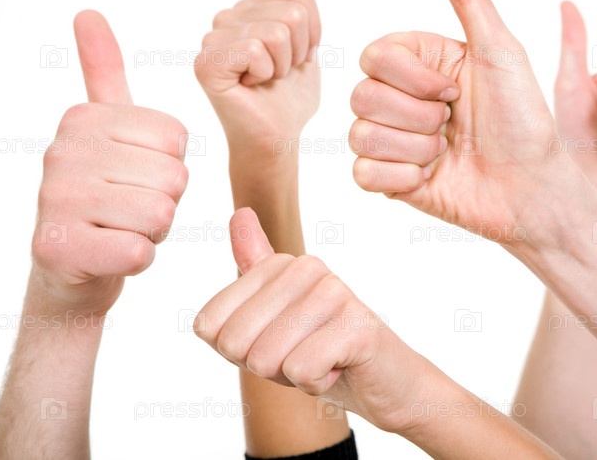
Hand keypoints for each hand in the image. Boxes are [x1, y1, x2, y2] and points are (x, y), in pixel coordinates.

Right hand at [30, 10, 188, 315]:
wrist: (71, 267)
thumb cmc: (105, 196)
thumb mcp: (108, 130)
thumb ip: (103, 73)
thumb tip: (87, 11)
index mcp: (83, 118)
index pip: (176, 139)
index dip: (170, 167)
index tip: (137, 177)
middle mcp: (61, 152)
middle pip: (173, 177)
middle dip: (164, 202)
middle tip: (130, 210)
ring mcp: (56, 200)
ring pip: (160, 214)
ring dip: (152, 232)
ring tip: (120, 229)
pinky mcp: (60, 248)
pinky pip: (139, 251)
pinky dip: (139, 259)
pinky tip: (112, 254)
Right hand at [194, 0, 320, 154]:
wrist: (277, 138)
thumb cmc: (289, 100)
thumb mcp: (306, 49)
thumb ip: (299, 10)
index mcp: (248, 11)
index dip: (312, 31)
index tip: (296, 58)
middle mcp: (226, 19)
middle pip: (291, 10)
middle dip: (299, 49)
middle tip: (280, 73)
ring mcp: (213, 39)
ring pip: (276, 31)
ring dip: (283, 64)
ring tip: (266, 80)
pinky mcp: (207, 63)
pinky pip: (255, 48)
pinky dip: (265, 73)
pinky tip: (251, 86)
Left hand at [194, 208, 435, 433]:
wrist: (387, 381)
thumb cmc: (323, 353)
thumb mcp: (269, 320)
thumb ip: (250, 274)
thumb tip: (239, 213)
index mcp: (278, 265)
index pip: (209, 324)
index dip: (236, 352)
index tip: (275, 344)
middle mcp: (306, 268)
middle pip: (234, 342)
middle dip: (263, 366)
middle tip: (302, 355)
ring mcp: (334, 292)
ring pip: (265, 358)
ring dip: (292, 376)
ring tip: (324, 359)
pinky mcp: (357, 324)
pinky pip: (301, 370)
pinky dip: (316, 384)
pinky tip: (339, 367)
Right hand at [350, 0, 570, 244]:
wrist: (529, 189)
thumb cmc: (524, 122)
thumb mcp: (500, 53)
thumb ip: (471, 1)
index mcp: (422, 65)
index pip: (374, 55)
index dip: (410, 77)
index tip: (453, 91)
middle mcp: (402, 100)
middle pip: (361, 95)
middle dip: (416, 116)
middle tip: (452, 125)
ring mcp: (394, 141)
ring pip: (360, 134)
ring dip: (414, 148)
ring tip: (446, 153)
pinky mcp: (391, 179)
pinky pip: (363, 174)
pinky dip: (401, 177)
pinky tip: (430, 177)